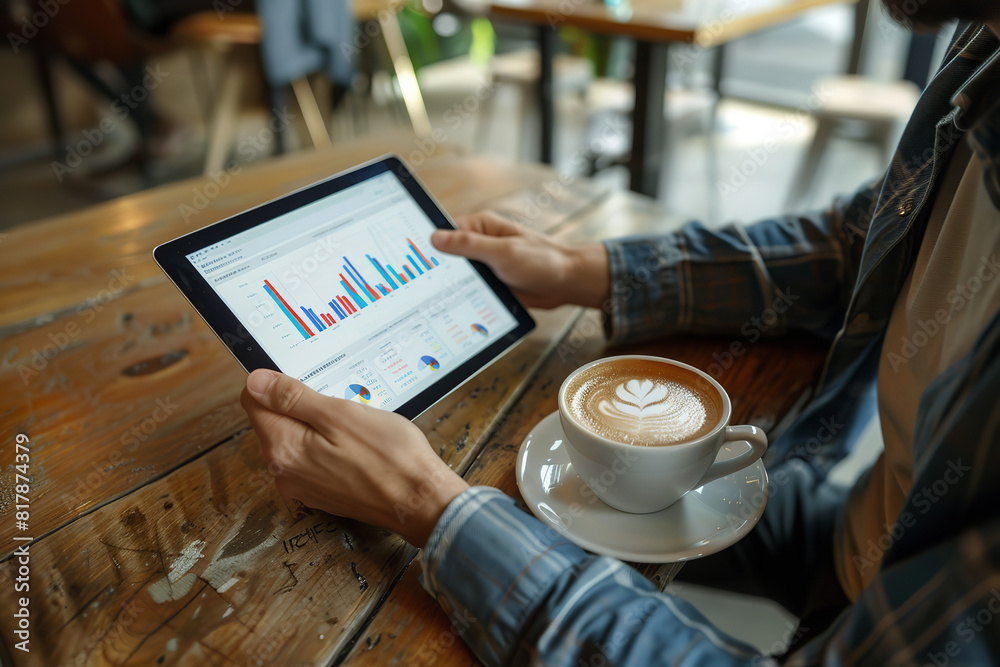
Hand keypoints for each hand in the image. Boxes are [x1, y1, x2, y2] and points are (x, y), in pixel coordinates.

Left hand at [241, 369, 469, 546]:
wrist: (420, 503)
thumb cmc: (389, 456)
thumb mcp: (340, 415)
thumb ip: (293, 398)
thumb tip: (254, 382)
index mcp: (283, 447)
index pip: (254, 401)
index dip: (277, 383)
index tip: (309, 380)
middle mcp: (284, 471)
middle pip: (275, 421)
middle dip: (301, 404)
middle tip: (340, 401)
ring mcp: (302, 487)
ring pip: (296, 440)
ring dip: (318, 425)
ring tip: (354, 423)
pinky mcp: (322, 494)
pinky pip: (313, 459)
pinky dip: (329, 445)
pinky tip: (357, 444)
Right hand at [431, 210, 609, 308]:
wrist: (567, 283)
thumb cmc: (542, 260)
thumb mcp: (503, 251)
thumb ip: (469, 244)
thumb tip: (435, 237)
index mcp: (481, 227)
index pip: (444, 232)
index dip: (426, 245)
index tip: (409, 258)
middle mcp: (480, 244)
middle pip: (446, 257)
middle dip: (434, 270)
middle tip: (416, 285)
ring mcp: (484, 265)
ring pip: (455, 276)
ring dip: (448, 287)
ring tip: (428, 300)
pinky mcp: (489, 284)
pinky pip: (468, 290)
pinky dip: (461, 298)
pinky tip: (450, 309)